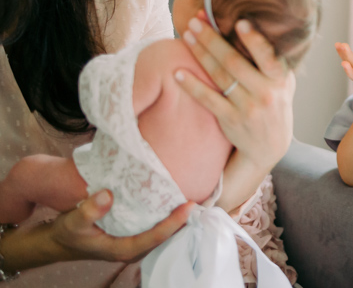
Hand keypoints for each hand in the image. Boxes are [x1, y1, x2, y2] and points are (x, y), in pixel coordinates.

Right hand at [0, 190, 191, 270]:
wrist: (58, 241)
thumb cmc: (67, 233)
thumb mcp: (73, 222)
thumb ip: (90, 210)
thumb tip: (108, 195)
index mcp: (123, 249)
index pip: (156, 237)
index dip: (174, 222)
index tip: (189, 205)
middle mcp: (133, 247)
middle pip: (165, 236)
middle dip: (183, 220)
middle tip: (202, 198)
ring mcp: (134, 241)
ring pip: (162, 231)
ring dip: (176, 217)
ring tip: (195, 196)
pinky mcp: (132, 233)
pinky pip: (155, 226)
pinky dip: (165, 215)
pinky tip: (174, 199)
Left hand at [176, 13, 294, 175]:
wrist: (269, 147)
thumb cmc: (276, 105)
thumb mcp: (285, 84)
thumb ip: (275, 61)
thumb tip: (258, 28)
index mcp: (281, 81)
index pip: (268, 57)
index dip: (254, 40)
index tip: (239, 22)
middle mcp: (265, 94)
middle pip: (234, 62)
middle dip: (212, 39)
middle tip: (195, 21)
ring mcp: (247, 108)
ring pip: (219, 77)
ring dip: (200, 54)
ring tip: (186, 35)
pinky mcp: (230, 121)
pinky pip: (208, 100)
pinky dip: (192, 85)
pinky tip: (178, 72)